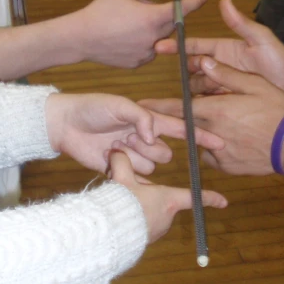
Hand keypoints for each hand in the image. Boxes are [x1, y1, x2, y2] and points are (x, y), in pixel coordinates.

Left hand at [45, 92, 224, 175]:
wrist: (63, 125)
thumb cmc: (91, 108)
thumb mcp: (119, 104)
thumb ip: (141, 116)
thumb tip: (154, 135)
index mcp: (147, 119)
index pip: (179, 127)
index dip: (199, 135)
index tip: (219, 142)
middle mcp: (143, 138)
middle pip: (164, 152)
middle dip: (150, 148)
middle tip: (126, 138)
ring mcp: (132, 155)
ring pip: (149, 165)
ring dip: (135, 159)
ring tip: (112, 146)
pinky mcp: (119, 170)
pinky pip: (137, 179)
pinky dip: (134, 178)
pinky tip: (125, 172)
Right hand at [76, 0, 206, 67]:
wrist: (81, 38)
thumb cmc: (100, 10)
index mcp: (152, 18)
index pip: (180, 9)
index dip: (193, 3)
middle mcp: (154, 38)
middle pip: (170, 25)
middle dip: (163, 16)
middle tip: (146, 8)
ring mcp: (147, 53)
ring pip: (160, 39)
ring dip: (154, 30)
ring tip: (131, 23)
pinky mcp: (138, 63)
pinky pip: (149, 51)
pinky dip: (145, 42)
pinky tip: (127, 37)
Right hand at [108, 150, 227, 243]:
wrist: (109, 234)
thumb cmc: (123, 205)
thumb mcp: (122, 179)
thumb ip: (122, 162)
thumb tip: (116, 151)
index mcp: (169, 200)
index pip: (194, 197)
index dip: (209, 197)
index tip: (224, 202)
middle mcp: (167, 217)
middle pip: (161, 197)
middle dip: (145, 190)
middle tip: (128, 185)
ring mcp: (156, 230)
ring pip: (149, 209)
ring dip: (137, 202)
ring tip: (119, 199)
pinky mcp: (143, 239)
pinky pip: (140, 222)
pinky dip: (131, 215)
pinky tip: (116, 213)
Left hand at [142, 58, 283, 176]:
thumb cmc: (277, 110)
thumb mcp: (254, 84)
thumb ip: (226, 74)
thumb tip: (205, 61)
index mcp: (215, 110)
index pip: (177, 108)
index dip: (157, 107)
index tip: (140, 107)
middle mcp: (211, 133)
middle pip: (185, 127)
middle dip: (173, 124)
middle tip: (159, 123)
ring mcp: (218, 153)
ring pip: (199, 142)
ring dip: (199, 136)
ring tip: (216, 131)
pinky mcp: (226, 167)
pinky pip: (212, 157)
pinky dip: (214, 150)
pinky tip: (229, 142)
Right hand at [155, 0, 283, 95]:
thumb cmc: (280, 61)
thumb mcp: (261, 39)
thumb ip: (241, 23)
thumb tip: (224, 0)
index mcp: (223, 49)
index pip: (195, 46)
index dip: (178, 46)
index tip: (160, 46)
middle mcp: (219, 66)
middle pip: (193, 67)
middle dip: (183, 71)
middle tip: (175, 77)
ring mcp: (222, 83)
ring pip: (197, 86)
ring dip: (190, 89)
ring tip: (182, 95)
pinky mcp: (226, 100)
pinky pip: (208, 101)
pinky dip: (199, 103)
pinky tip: (192, 109)